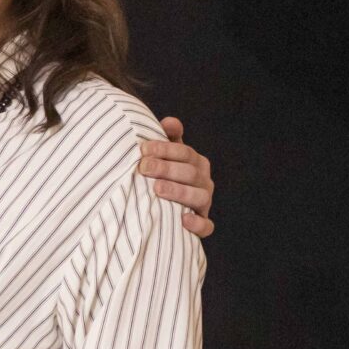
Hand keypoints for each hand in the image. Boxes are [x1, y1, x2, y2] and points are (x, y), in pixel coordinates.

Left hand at [139, 117, 213, 237]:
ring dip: (178, 192)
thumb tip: (169, 122)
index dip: (165, 149)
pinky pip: (206, 226)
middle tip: (143, 167)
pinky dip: (197, 224)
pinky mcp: (202, 224)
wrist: (164, 210)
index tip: (143, 149)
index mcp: (196, 163)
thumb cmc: (162, 177)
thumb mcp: (165, 157)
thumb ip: (167, 140)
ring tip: (157, 189)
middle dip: (166, 168)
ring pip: (199, 196)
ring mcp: (204, 203)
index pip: (184, 153)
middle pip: (189, 172)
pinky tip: (183, 220)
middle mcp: (204, 181)